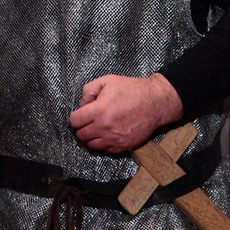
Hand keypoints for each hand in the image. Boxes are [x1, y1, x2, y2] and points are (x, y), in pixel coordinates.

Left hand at [68, 73, 182, 152]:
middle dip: (81, 127)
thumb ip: (89, 90)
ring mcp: (114, 139)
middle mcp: (104, 127)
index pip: (75, 121)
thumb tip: (82, 105)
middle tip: (88, 120)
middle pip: (81, 135)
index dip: (74, 117)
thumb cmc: (131, 89)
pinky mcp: (123, 146)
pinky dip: (104, 143)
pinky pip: (105, 149)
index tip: (78, 115)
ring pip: (91, 145)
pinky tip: (108, 132)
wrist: (155, 102)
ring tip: (98, 127)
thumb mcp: (107, 80)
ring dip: (91, 137)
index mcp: (99, 110)